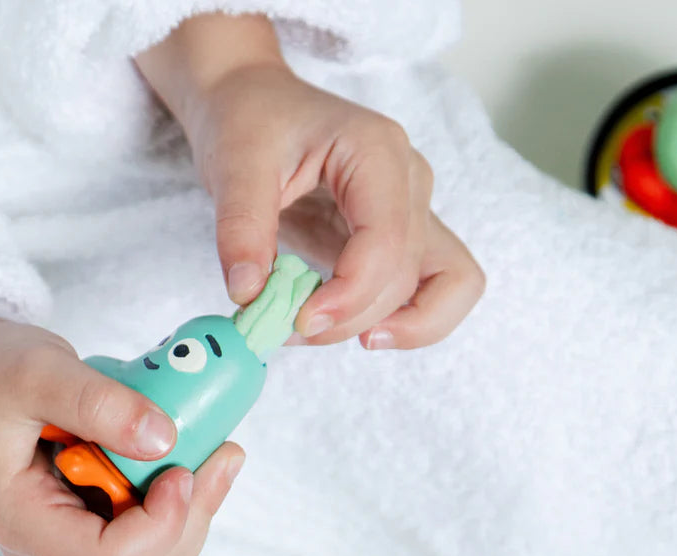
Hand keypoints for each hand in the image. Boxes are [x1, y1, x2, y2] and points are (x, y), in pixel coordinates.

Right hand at [0, 317, 244, 555]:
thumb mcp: (39, 371)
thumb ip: (99, 404)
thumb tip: (165, 440)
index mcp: (24, 524)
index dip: (162, 523)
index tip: (184, 467)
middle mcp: (50, 550)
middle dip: (193, 514)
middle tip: (223, 450)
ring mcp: (75, 541)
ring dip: (198, 507)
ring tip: (216, 449)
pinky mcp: (98, 524)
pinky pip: (158, 533)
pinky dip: (187, 499)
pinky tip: (195, 455)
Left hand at [136, 13, 484, 349]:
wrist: (253, 103)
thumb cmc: (249, 121)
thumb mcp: (232, 165)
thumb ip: (241, 229)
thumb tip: (249, 295)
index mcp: (376, 151)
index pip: (389, 241)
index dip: (350, 295)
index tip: (297, 320)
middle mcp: (410, 181)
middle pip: (408, 275)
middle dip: (350, 317)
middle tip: (283, 328)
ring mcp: (413, 210)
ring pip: (443, 287)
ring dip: (388, 326)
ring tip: (321, 330)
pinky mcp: (401, 238)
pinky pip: (431, 290)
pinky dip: (402, 321)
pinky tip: (349, 327)